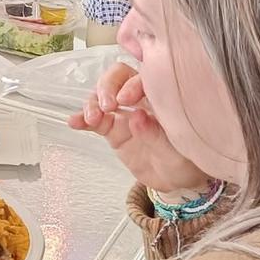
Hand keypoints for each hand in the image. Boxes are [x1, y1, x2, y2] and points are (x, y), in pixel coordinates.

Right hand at [69, 62, 210, 191]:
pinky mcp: (113, 129)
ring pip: (103, 95)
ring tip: (91, 118)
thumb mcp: (178, 152)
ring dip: (93, 103)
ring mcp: (125, 113)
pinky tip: (74, 122)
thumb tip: (136, 116)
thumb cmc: (186, 160)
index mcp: (162, 97)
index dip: (131, 84)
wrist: (177, 182)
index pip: (143, 78)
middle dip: (107, 87)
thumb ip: (156, 135)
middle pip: (118, 77)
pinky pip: (95, 120)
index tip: (125, 100)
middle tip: (106, 106)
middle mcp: (141, 99)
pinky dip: (83, 119)